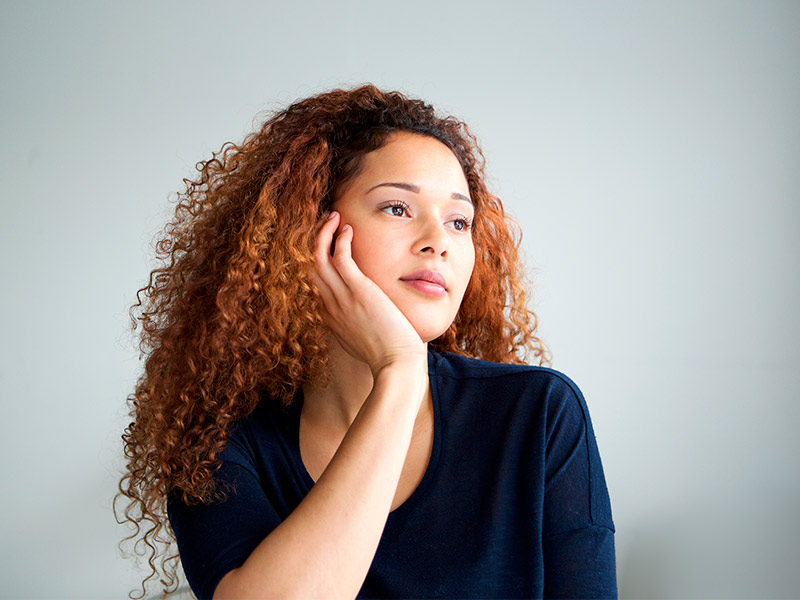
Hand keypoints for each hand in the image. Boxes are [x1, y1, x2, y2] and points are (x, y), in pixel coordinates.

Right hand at [313, 212, 425, 374]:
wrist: (396, 365)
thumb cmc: (387, 356)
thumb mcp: (362, 342)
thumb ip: (356, 327)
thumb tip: (363, 319)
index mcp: (329, 317)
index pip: (313, 283)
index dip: (314, 261)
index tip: (324, 245)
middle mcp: (329, 306)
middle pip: (309, 266)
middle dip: (314, 241)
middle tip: (324, 224)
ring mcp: (342, 298)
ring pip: (318, 257)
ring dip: (323, 233)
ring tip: (333, 216)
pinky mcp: (359, 291)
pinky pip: (340, 258)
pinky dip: (340, 239)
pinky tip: (347, 228)